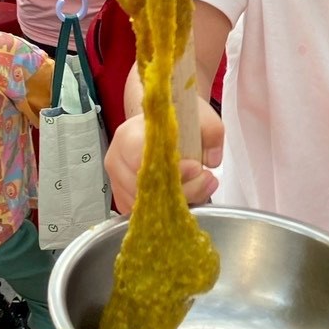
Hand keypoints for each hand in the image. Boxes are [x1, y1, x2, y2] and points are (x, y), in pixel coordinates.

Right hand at [105, 97, 223, 214]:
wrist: (163, 126)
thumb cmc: (176, 119)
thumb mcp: (200, 115)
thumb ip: (211, 131)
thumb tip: (211, 160)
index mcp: (128, 136)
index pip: (142, 160)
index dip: (171, 169)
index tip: (196, 167)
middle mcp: (117, 161)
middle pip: (145, 188)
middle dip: (182, 190)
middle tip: (206, 180)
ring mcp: (118, 182)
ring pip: (146, 205)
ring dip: (177, 202)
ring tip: (200, 187)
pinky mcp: (124, 198)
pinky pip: (144, 213)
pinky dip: (166, 210)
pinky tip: (184, 197)